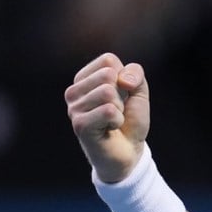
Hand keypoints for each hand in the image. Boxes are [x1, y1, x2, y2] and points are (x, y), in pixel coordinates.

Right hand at [64, 53, 150, 182]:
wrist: (129, 151)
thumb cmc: (129, 120)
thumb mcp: (138, 90)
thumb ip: (135, 73)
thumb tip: (122, 79)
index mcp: (84, 79)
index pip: (108, 60)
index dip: (125, 77)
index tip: (122, 96)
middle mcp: (73, 92)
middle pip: (108, 74)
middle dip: (122, 94)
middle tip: (117, 111)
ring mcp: (73, 108)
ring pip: (108, 92)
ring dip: (120, 109)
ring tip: (112, 121)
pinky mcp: (79, 125)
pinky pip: (108, 110)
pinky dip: (117, 120)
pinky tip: (110, 129)